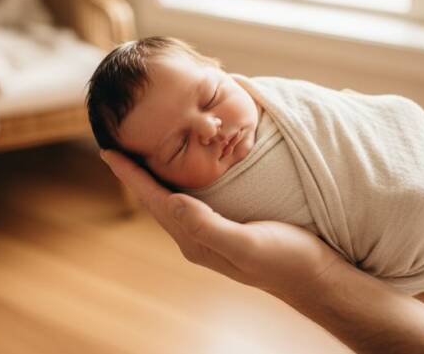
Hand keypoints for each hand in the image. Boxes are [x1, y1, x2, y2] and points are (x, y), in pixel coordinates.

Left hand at [100, 150, 345, 298]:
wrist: (314, 277)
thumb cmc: (286, 260)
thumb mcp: (247, 243)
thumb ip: (208, 226)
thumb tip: (172, 202)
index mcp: (196, 240)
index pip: (155, 201)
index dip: (131, 176)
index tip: (108, 150)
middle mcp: (197, 237)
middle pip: (156, 200)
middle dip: (135, 174)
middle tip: (116, 146)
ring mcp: (211, 233)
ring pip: (172, 199)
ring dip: (153, 177)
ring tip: (139, 155)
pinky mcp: (227, 227)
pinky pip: (192, 200)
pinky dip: (178, 181)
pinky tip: (184, 172)